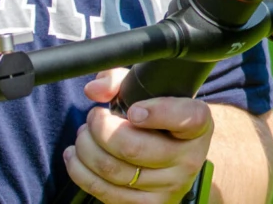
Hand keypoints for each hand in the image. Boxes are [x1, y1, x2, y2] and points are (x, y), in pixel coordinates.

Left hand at [64, 68, 213, 203]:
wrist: (174, 164)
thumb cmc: (157, 123)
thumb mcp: (149, 95)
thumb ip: (121, 81)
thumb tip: (96, 90)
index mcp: (197, 125)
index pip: (187, 118)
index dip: (158, 113)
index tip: (132, 110)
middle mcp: (189, 158)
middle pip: (133, 147)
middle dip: (100, 128)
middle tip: (94, 117)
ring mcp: (169, 186)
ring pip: (112, 169)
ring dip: (86, 148)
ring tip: (83, 135)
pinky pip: (103, 190)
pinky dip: (80, 171)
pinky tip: (75, 156)